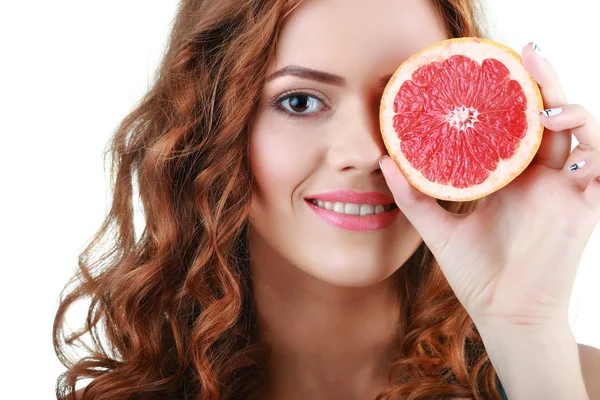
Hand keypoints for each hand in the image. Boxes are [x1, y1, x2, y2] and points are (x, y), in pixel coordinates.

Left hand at [380, 42, 599, 328]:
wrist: (503, 315)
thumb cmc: (477, 273)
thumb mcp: (438, 229)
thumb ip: (413, 196)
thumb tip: (383, 160)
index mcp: (510, 176)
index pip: (515, 123)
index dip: (510, 94)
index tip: (490, 67)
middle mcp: (540, 177)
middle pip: (550, 116)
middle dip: (545, 81)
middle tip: (526, 53)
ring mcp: (565, 192)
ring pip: (584, 135)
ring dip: (572, 112)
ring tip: (546, 107)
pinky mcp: (584, 212)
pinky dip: (597, 157)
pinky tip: (572, 154)